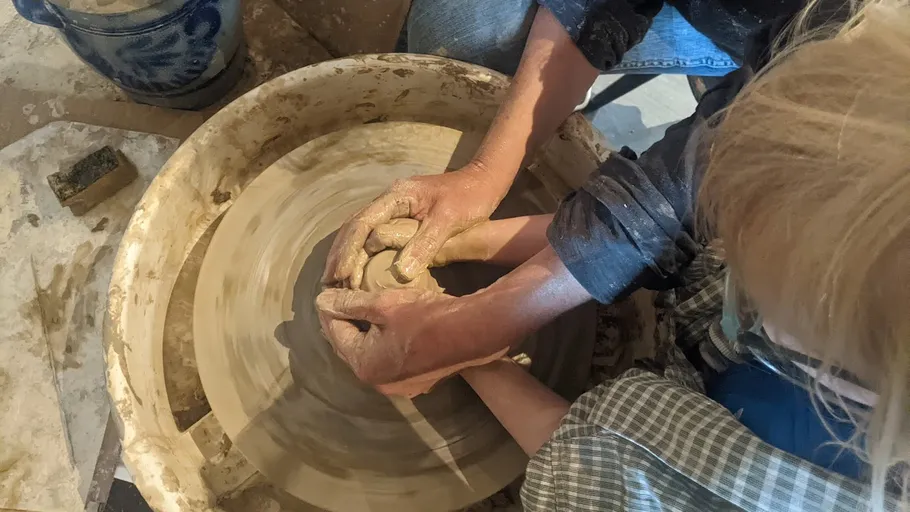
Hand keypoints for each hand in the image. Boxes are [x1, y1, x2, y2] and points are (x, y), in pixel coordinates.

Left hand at [315, 287, 507, 396]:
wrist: (474, 333)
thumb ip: (350, 304)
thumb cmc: (427, 316)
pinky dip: (384, 342)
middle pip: (352, 349)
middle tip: (339, 300)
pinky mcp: (419, 381)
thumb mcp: (384, 304)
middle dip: (345, 324)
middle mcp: (380, 383)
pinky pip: (390, 360)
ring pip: (372, 355)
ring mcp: (401, 386)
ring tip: (362, 309)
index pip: (336, 334)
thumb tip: (321, 302)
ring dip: (365, 334)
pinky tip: (389, 325)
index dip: (330, 311)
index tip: (326, 292)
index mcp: (366, 366)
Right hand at [322, 163, 506, 288]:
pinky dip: (363, 253)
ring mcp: (394, 207)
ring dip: (348, 254)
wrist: (484, 182)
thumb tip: (400, 273)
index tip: (341, 275)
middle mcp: (390, 199)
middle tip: (329, 282)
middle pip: (354, 227)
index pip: (361, 223)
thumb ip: (424, 244)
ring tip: (338, 281)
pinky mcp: (402, 217)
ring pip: (361, 231)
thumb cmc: (470, 199)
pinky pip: (374, 234)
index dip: (348, 250)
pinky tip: (360, 270)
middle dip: (340, 254)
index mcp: (397, 196)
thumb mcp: (448, 222)